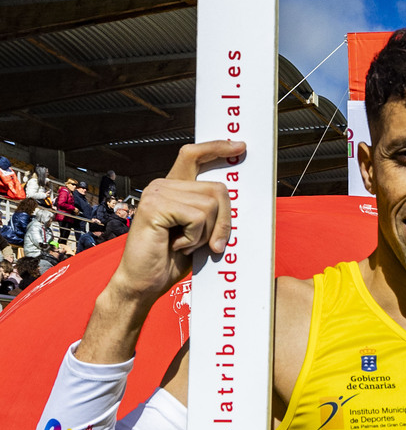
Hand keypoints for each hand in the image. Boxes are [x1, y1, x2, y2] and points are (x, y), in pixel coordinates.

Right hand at [107, 140, 245, 308]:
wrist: (143, 283)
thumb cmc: (168, 260)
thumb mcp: (197, 233)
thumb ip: (209, 213)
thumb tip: (235, 199)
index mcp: (172, 189)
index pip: (194, 156)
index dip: (217, 148)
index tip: (240, 146)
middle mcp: (163, 185)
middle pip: (217, 189)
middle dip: (223, 221)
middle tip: (210, 244)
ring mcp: (157, 193)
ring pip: (210, 205)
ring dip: (205, 234)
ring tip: (183, 244)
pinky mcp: (155, 206)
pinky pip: (197, 217)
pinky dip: (194, 238)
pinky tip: (175, 245)